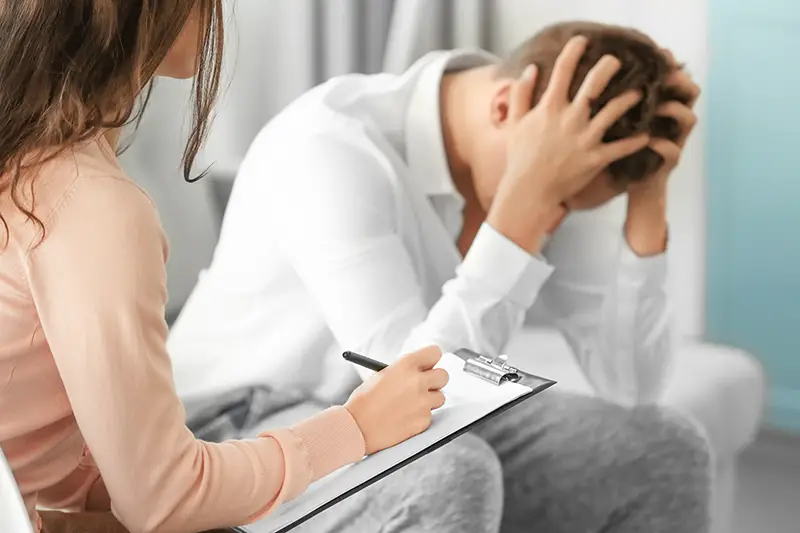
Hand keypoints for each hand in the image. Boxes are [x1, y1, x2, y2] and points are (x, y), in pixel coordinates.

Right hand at [344, 346, 447, 454]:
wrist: (357, 427)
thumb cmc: (364, 402)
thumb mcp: (381, 375)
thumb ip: (403, 371)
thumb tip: (418, 370)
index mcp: (405, 365)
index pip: (434, 352)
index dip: (431, 360)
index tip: (429, 365)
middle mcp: (417, 381)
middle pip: (443, 375)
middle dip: (435, 381)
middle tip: (425, 386)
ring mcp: (422, 402)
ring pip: (440, 397)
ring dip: (429, 400)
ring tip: (409, 405)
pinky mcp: (424, 420)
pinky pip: (430, 416)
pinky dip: (420, 417)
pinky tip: (404, 418)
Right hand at [487, 35, 649, 253]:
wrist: (528, 191)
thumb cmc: (519, 158)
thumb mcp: (515, 123)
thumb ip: (522, 95)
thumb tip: (530, 70)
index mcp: (549, 109)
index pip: (563, 71)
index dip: (573, 51)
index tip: (582, 41)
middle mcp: (569, 120)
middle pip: (594, 85)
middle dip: (608, 67)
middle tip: (617, 61)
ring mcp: (584, 139)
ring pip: (614, 111)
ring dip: (629, 99)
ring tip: (639, 93)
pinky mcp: (595, 159)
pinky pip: (621, 148)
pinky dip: (636, 141)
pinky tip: (647, 135)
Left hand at [625, 50, 700, 255]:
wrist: (625, 189)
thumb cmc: (615, 153)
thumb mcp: (613, 123)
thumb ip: (608, 100)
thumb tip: (588, 74)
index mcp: (657, 108)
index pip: (670, 79)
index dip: (668, 64)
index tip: (658, 50)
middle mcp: (670, 122)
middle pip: (689, 91)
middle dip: (680, 79)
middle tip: (666, 72)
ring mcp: (673, 141)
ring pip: (689, 118)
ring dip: (675, 109)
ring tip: (660, 105)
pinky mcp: (667, 164)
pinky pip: (673, 152)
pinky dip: (663, 145)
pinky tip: (650, 140)